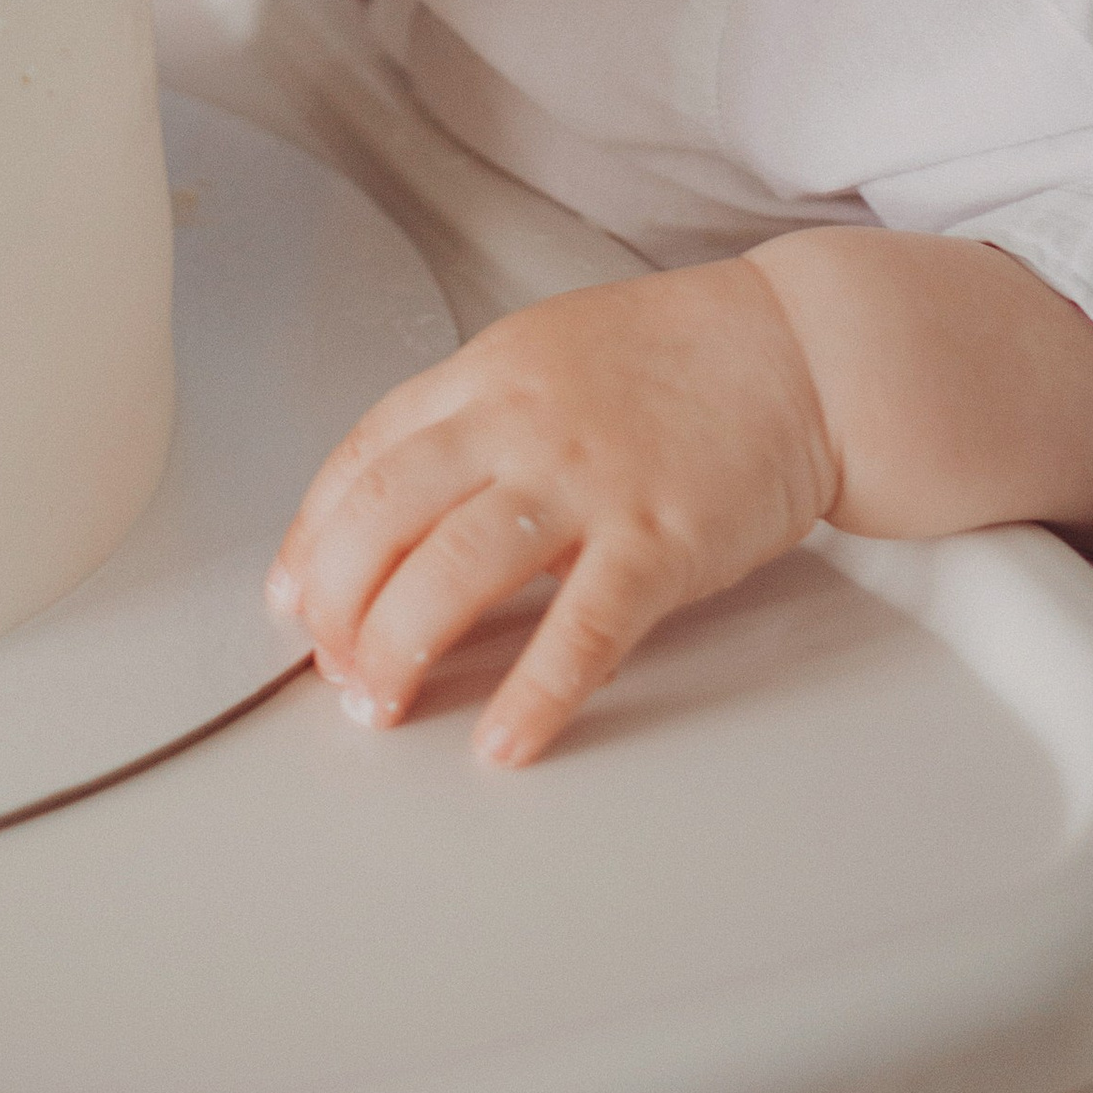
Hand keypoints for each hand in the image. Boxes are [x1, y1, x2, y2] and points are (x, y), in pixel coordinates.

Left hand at [267, 261, 836, 768]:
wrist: (800, 350)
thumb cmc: (675, 360)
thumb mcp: (546, 354)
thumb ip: (472, 421)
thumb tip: (396, 510)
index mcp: (487, 374)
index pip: (363, 456)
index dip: (311, 536)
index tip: (291, 597)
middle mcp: (521, 421)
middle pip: (385, 517)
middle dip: (338, 604)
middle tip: (332, 669)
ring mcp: (589, 479)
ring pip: (456, 570)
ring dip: (400, 650)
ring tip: (380, 707)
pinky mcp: (659, 538)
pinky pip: (581, 627)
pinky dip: (533, 694)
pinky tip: (502, 741)